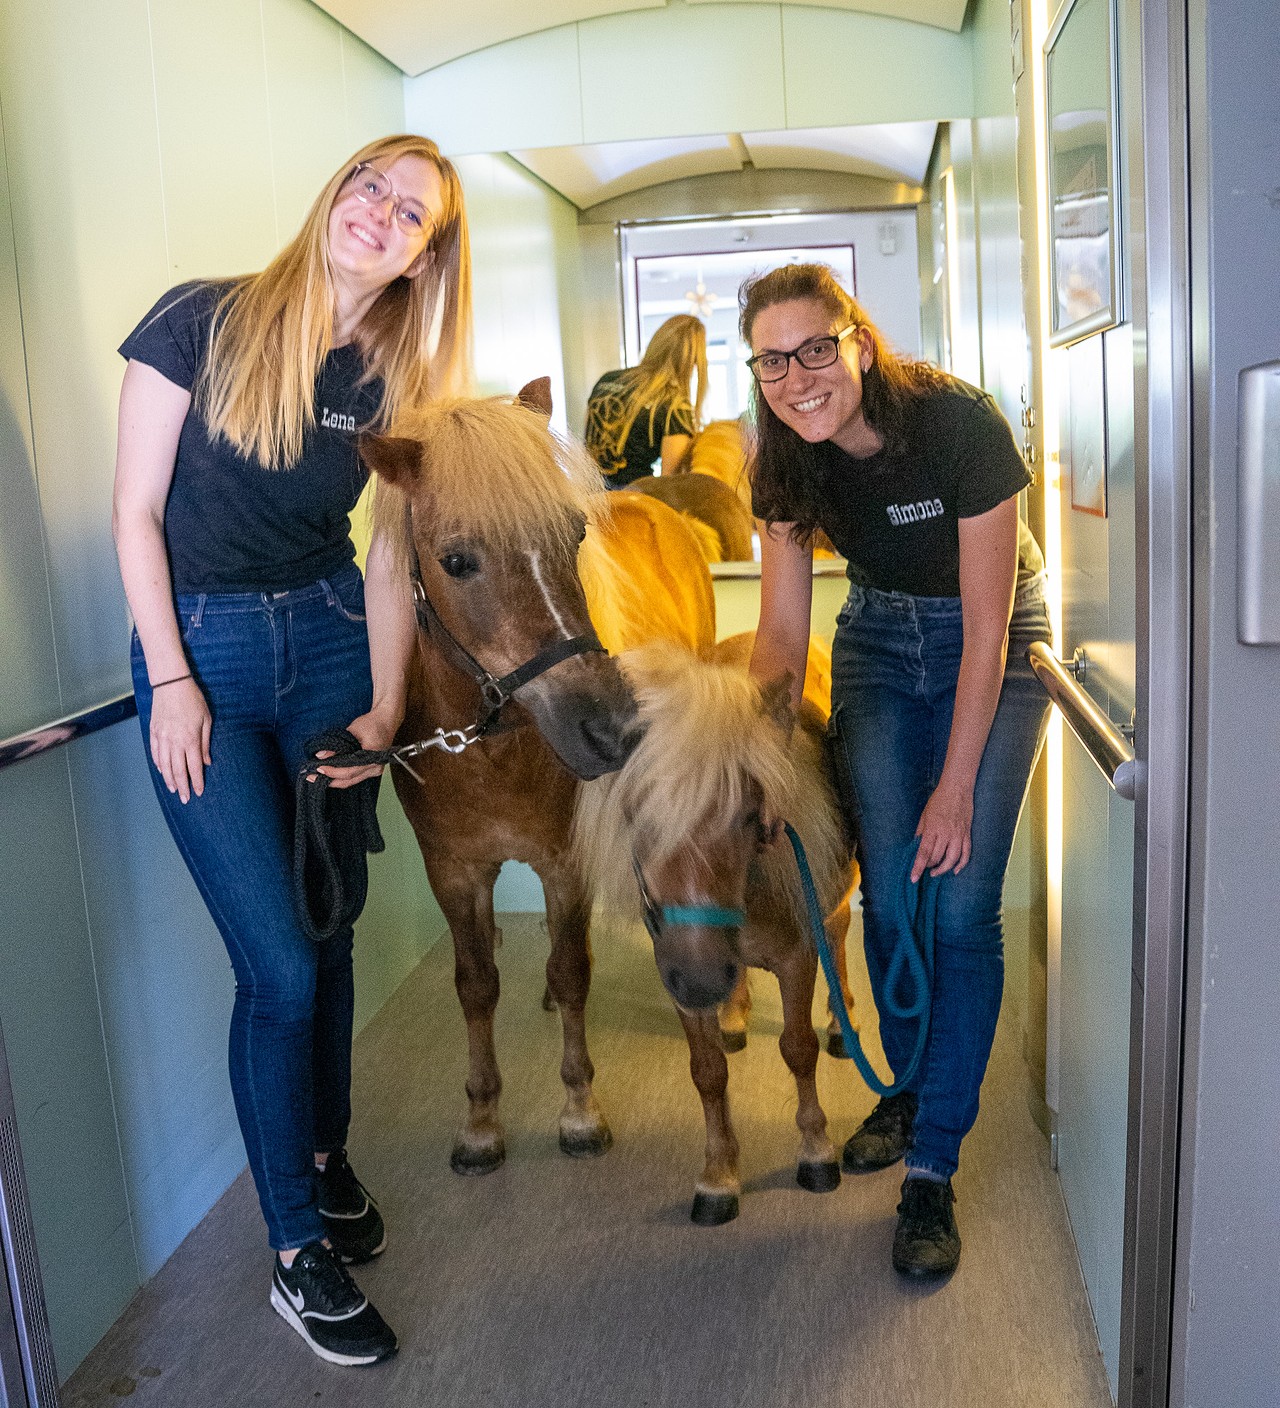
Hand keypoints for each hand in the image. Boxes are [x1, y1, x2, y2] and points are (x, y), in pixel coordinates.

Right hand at [149, 676, 210, 803]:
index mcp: (190, 739)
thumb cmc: (193, 699)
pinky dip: (158, 764)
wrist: (171, 684)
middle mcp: (174, 741)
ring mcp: (161, 737)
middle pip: (177, 770)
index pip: (194, 766)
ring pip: (164, 764)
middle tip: (185, 799)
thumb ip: (205, 743)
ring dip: (168, 779)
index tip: (198, 793)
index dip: (196, 781)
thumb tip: (207, 762)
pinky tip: (162, 771)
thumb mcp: (207, 720)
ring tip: (173, 789)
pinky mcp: (153, 732)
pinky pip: (154, 753)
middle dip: (182, 786)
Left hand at [315, 707, 399, 788]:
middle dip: (330, 780)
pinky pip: (356, 776)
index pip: (349, 771)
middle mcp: (376, 767)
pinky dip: (343, 776)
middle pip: (350, 780)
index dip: (332, 772)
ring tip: (319, 776)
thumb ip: (337, 746)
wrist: (387, 720)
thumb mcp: (352, 731)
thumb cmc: (372, 723)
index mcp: (373, 757)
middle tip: (312, 778)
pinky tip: (332, 774)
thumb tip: (321, 756)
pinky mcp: (373, 768)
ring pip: (352, 780)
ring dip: (335, 779)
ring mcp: (376, 769)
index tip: (318, 768)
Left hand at [912, 779, 973, 880]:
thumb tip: (916, 847)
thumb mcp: (924, 815)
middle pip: (937, 858)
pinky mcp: (967, 834)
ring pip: (952, 859)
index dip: (918, 867)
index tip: (913, 878)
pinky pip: (966, 854)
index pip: (924, 853)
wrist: (957, 788)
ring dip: (943, 869)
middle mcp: (946, 834)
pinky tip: (955, 870)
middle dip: (928, 867)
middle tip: (923, 870)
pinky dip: (961, 864)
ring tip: (935, 873)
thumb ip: (920, 832)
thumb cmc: (938, 800)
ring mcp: (958, 835)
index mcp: (932, 828)